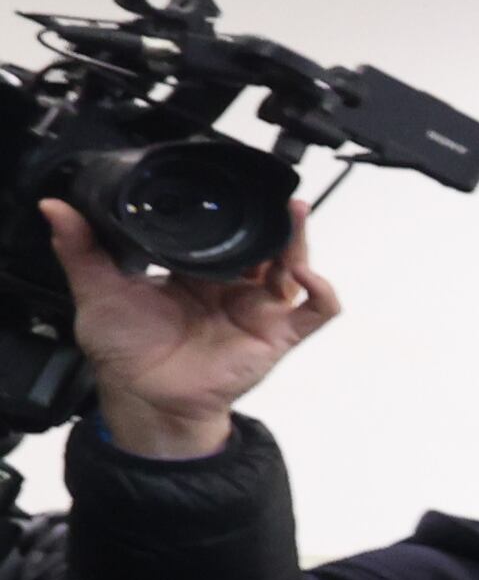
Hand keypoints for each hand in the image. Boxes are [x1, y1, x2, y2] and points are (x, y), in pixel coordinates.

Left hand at [50, 198, 338, 458]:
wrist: (143, 395)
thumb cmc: (125, 350)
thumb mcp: (99, 289)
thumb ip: (82, 249)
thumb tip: (55, 208)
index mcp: (198, 272)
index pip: (226, 232)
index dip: (237, 209)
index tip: (236, 184)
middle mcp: (234, 286)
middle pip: (269, 243)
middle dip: (278, 218)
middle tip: (276, 195)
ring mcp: (259, 309)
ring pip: (296, 266)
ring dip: (300, 240)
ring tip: (292, 216)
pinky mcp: (278, 334)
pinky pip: (317, 310)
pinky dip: (323, 290)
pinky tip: (305, 273)